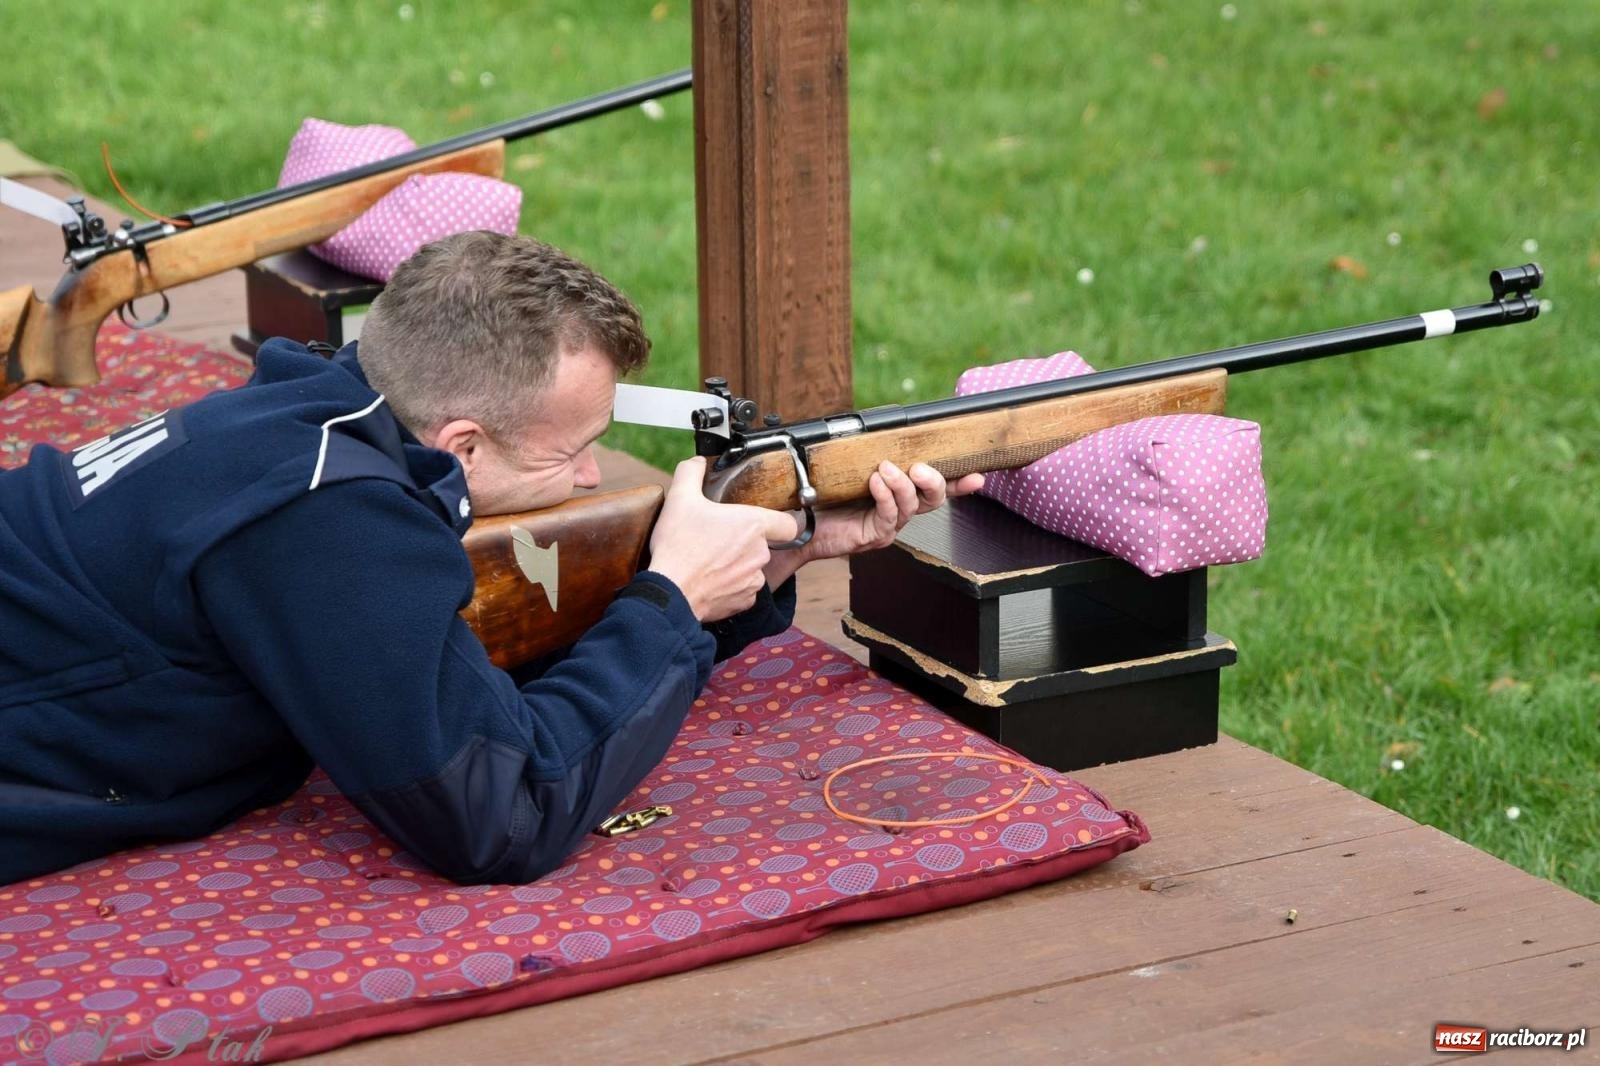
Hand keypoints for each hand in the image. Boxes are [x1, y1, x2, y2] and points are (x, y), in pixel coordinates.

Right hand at [648, 456, 800, 621]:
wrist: (670, 591)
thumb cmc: (678, 545)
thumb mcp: (680, 498)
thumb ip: (691, 472)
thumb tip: (698, 462)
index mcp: (754, 525)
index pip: (789, 524)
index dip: (779, 521)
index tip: (762, 522)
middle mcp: (761, 553)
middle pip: (763, 544)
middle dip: (744, 541)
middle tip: (717, 538)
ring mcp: (754, 580)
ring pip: (752, 567)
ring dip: (737, 564)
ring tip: (710, 560)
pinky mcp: (744, 601)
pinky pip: (743, 589)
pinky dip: (730, 585)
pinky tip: (709, 579)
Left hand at [764, 461, 984, 585]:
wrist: (799, 525)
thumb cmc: (824, 496)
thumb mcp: (850, 470)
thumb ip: (870, 455)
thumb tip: (878, 428)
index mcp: (899, 494)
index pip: (935, 488)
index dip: (958, 482)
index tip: (978, 475)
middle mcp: (899, 512)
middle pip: (933, 499)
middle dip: (933, 480)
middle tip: (920, 468)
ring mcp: (888, 526)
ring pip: (911, 506)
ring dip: (902, 484)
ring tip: (885, 469)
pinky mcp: (873, 536)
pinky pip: (888, 516)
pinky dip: (885, 495)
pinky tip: (876, 481)